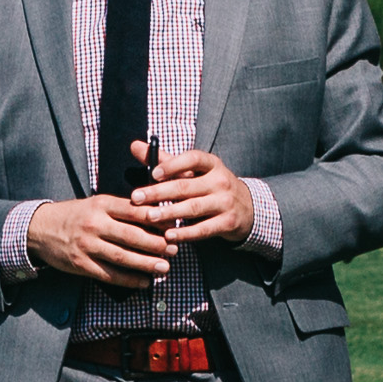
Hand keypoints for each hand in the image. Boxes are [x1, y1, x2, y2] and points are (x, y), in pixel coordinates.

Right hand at [28, 193, 172, 286]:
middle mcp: (95, 224)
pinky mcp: (81, 264)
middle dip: (156, 244)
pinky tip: (144, 281)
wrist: (40, 228)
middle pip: (132, 236)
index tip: (173, 225)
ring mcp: (87, 246)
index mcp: (101, 204)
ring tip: (164, 268)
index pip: (134, 210)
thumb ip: (121, 209)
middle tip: (174, 249)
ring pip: (123, 257)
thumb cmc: (74, 215)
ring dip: (146, 264)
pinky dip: (129, 280)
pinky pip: (110, 274)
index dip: (156, 219)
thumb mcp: (96, 203)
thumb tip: (154, 216)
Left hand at [131, 145, 255, 247]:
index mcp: (212, 164)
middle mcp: (220, 181)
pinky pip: (203, 229)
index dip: (173, 165)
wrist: (247, 208)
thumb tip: (134, 146)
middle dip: (159, 192)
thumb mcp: (194, 171)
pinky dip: (185, 233)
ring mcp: (225, 202)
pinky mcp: (228, 222)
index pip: (193, 159)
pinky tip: (168, 235)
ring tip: (149, 216)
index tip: (153, 173)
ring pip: (193, 208)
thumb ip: (165, 160)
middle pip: (186, 186)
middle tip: (137, 198)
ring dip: (169, 213)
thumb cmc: (211, 186)